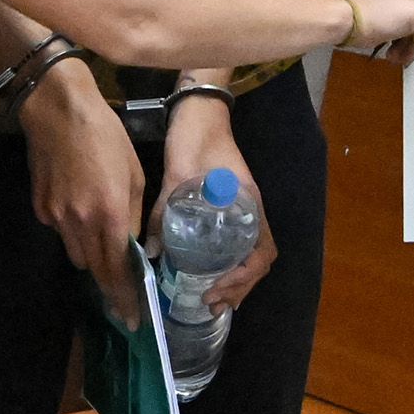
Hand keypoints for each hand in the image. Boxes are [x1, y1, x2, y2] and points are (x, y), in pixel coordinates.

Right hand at [19, 59, 146, 327]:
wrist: (58, 110)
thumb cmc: (105, 135)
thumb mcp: (134, 173)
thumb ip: (134, 214)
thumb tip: (133, 243)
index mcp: (109, 214)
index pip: (117, 270)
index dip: (124, 297)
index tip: (133, 319)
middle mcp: (79, 223)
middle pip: (94, 269)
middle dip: (109, 281)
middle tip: (122, 292)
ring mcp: (55, 217)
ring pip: (76, 254)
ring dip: (91, 254)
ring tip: (103, 238)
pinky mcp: (39, 208)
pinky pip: (60, 231)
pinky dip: (72, 229)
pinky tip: (78, 203)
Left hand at [152, 95, 275, 315]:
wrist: (199, 110)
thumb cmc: (195, 139)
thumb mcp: (177, 177)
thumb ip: (165, 212)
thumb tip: (152, 253)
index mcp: (247, 203)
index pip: (262, 252)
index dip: (242, 278)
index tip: (215, 288)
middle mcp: (251, 209)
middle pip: (259, 260)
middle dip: (239, 287)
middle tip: (210, 303)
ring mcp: (242, 208)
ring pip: (250, 254)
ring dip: (236, 280)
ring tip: (211, 298)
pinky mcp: (229, 206)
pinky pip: (238, 243)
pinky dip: (230, 264)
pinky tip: (208, 273)